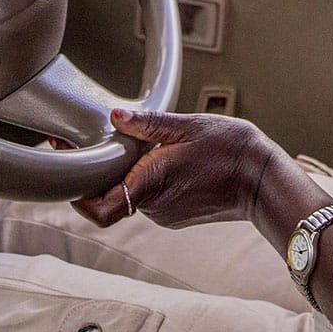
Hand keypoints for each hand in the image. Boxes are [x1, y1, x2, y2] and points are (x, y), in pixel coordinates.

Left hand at [72, 110, 290, 230]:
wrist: (264, 180)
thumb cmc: (231, 150)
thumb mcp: (188, 125)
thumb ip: (148, 124)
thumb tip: (114, 116)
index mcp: (150, 185)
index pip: (96, 209)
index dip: (75, 192)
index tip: (68, 160)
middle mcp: (154, 207)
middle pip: (110, 196)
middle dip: (101, 170)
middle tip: (92, 140)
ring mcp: (166, 215)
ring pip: (131, 195)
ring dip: (127, 173)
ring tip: (133, 143)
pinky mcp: (176, 215)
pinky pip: (150, 198)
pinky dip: (146, 180)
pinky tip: (159, 157)